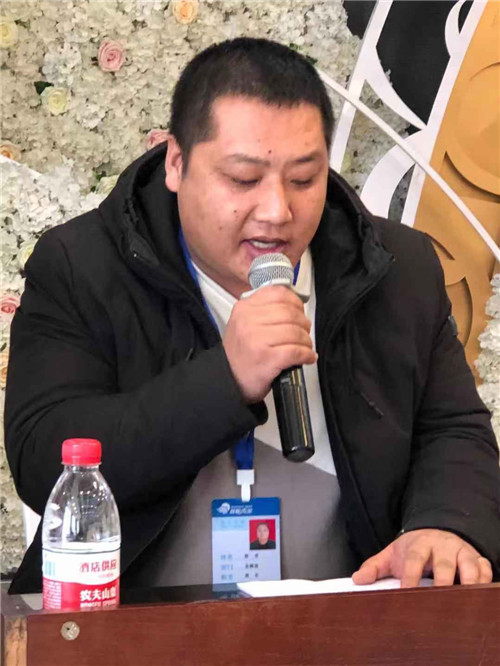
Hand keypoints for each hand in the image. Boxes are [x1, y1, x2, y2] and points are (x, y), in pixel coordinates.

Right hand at [223, 285, 315, 402]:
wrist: (228, 378)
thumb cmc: (240, 353)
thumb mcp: (243, 322)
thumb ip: (264, 309)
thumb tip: (293, 304)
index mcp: (245, 308)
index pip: (279, 294)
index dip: (296, 303)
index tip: (299, 312)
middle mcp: (249, 321)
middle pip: (291, 314)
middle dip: (304, 324)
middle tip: (304, 333)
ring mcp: (258, 340)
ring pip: (296, 332)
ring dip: (306, 342)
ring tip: (305, 347)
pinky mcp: (267, 358)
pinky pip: (296, 351)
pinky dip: (306, 355)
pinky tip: (306, 357)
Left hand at [352, 528, 492, 587]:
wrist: (434, 532)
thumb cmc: (412, 549)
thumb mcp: (392, 554)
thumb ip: (374, 567)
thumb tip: (358, 580)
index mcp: (418, 544)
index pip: (414, 559)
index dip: (410, 576)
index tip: (406, 593)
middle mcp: (442, 546)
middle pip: (444, 564)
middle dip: (443, 582)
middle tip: (439, 601)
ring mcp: (461, 551)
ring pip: (469, 565)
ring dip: (468, 582)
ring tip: (464, 600)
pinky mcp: (476, 557)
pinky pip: (485, 568)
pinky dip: (485, 580)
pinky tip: (479, 594)